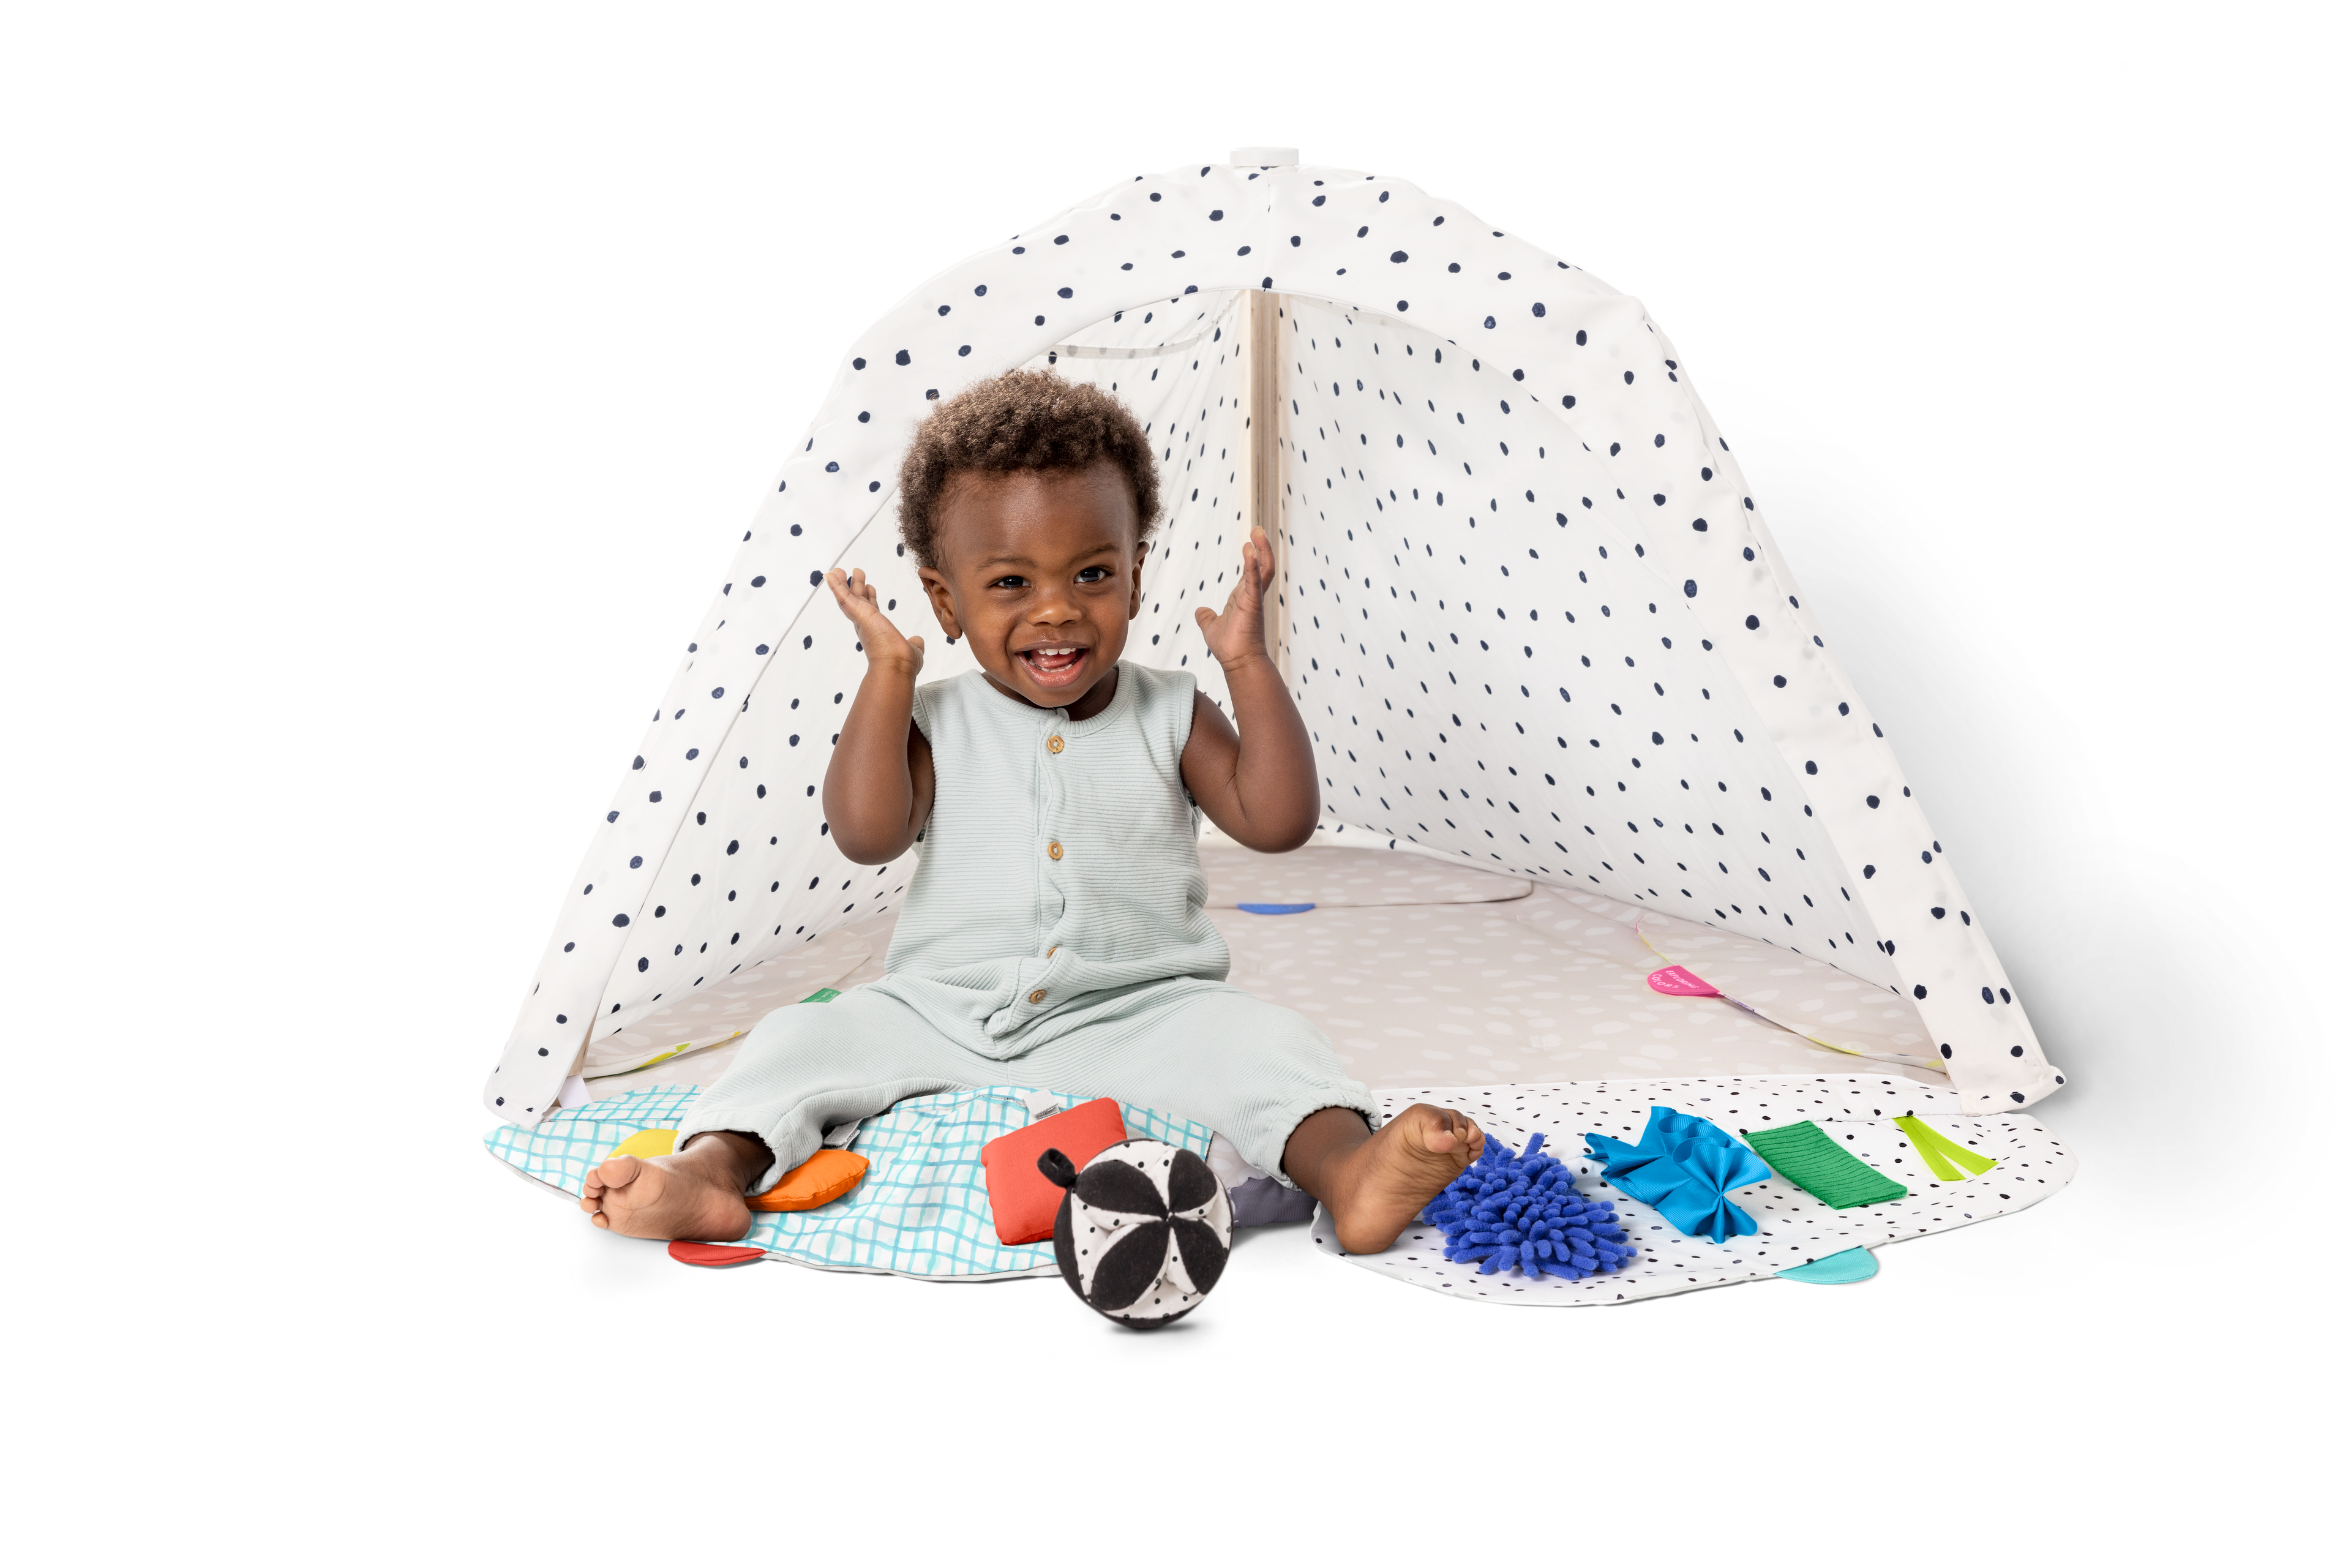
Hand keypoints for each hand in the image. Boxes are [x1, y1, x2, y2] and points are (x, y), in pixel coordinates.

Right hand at [824, 568, 924, 675]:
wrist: (897, 665)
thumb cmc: (903, 662)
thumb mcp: (913, 650)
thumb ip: (915, 644)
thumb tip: (917, 641)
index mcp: (877, 631)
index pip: (872, 611)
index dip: (870, 599)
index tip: (870, 587)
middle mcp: (866, 625)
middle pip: (858, 601)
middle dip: (857, 587)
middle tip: (856, 572)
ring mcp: (860, 619)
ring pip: (848, 598)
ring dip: (843, 584)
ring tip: (840, 570)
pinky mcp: (858, 613)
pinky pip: (843, 597)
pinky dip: (835, 586)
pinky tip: (830, 574)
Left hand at [1194, 524, 1274, 669]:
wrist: (1237, 662)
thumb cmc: (1229, 647)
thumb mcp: (1211, 626)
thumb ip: (1206, 617)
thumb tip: (1200, 611)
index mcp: (1243, 598)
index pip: (1250, 571)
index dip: (1251, 556)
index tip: (1250, 541)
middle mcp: (1251, 595)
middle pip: (1261, 565)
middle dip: (1261, 546)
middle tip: (1258, 528)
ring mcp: (1254, 599)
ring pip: (1263, 569)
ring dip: (1262, 550)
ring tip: (1257, 532)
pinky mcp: (1253, 604)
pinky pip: (1253, 581)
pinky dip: (1252, 565)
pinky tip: (1250, 551)